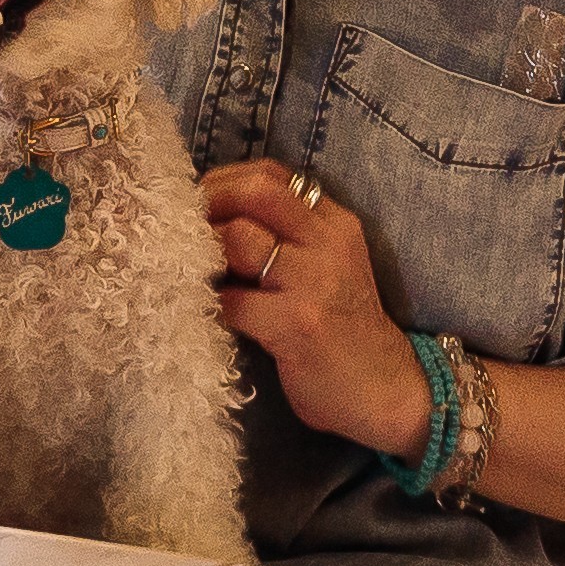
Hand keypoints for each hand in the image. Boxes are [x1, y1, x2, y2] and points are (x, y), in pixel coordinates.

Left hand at [205, 159, 430, 454]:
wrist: (385, 389)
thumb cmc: (343, 327)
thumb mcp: (329, 266)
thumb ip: (289, 236)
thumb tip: (216, 213)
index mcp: (335, 223)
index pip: (271, 176)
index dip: (224, 181)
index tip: (196, 202)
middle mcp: (328, 243)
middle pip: (254, 193)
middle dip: (208, 204)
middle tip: (179, 229)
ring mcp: (314, 282)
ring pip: (237, 240)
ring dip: (202, 255)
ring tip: (192, 272)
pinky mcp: (295, 325)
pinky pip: (232, 302)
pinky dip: (211, 305)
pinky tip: (207, 314)